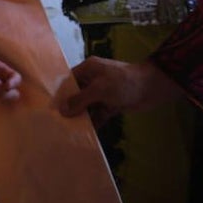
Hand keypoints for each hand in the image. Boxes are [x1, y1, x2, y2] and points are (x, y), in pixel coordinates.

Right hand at [57, 57, 181, 127]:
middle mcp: (94, 80)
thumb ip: (80, 100)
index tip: (50, 108)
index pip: (69, 80)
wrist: (151, 88)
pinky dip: (94, 122)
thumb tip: (62, 110)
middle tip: (57, 122)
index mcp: (88, 69)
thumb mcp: (99, 89)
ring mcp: (103, 93)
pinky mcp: (112, 105)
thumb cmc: (123, 82)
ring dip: (81, 116)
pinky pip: (99, 114)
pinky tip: (86, 133)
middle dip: (70, 107)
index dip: (60, 93)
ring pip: (87, 106)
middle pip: (77, 95)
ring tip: (69, 130)